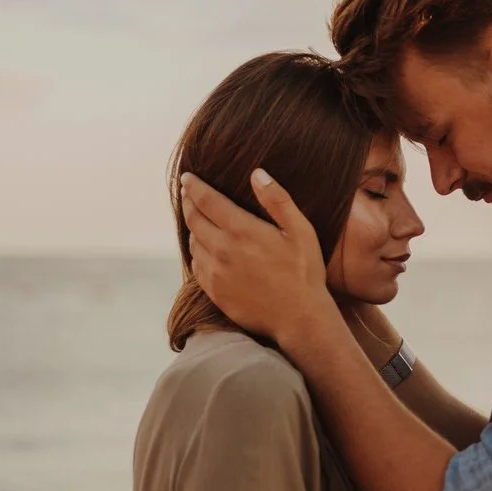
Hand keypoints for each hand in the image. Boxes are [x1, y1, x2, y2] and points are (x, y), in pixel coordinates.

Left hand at [181, 168, 335, 345]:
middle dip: (188, 202)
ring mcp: (216, 273)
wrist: (299, 317)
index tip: (187, 177)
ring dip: (193, 228)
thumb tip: (257, 173)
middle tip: (188, 193)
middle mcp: (223, 250)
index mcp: (242, 231)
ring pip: (193, 243)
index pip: (206, 200)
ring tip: (198, 220)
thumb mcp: (300, 230)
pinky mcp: (215, 292)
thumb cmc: (305, 271)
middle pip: (193, 219)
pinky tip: (206, 250)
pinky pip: (197, 267)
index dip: (193, 186)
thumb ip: (277, 200)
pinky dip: (197, 253)